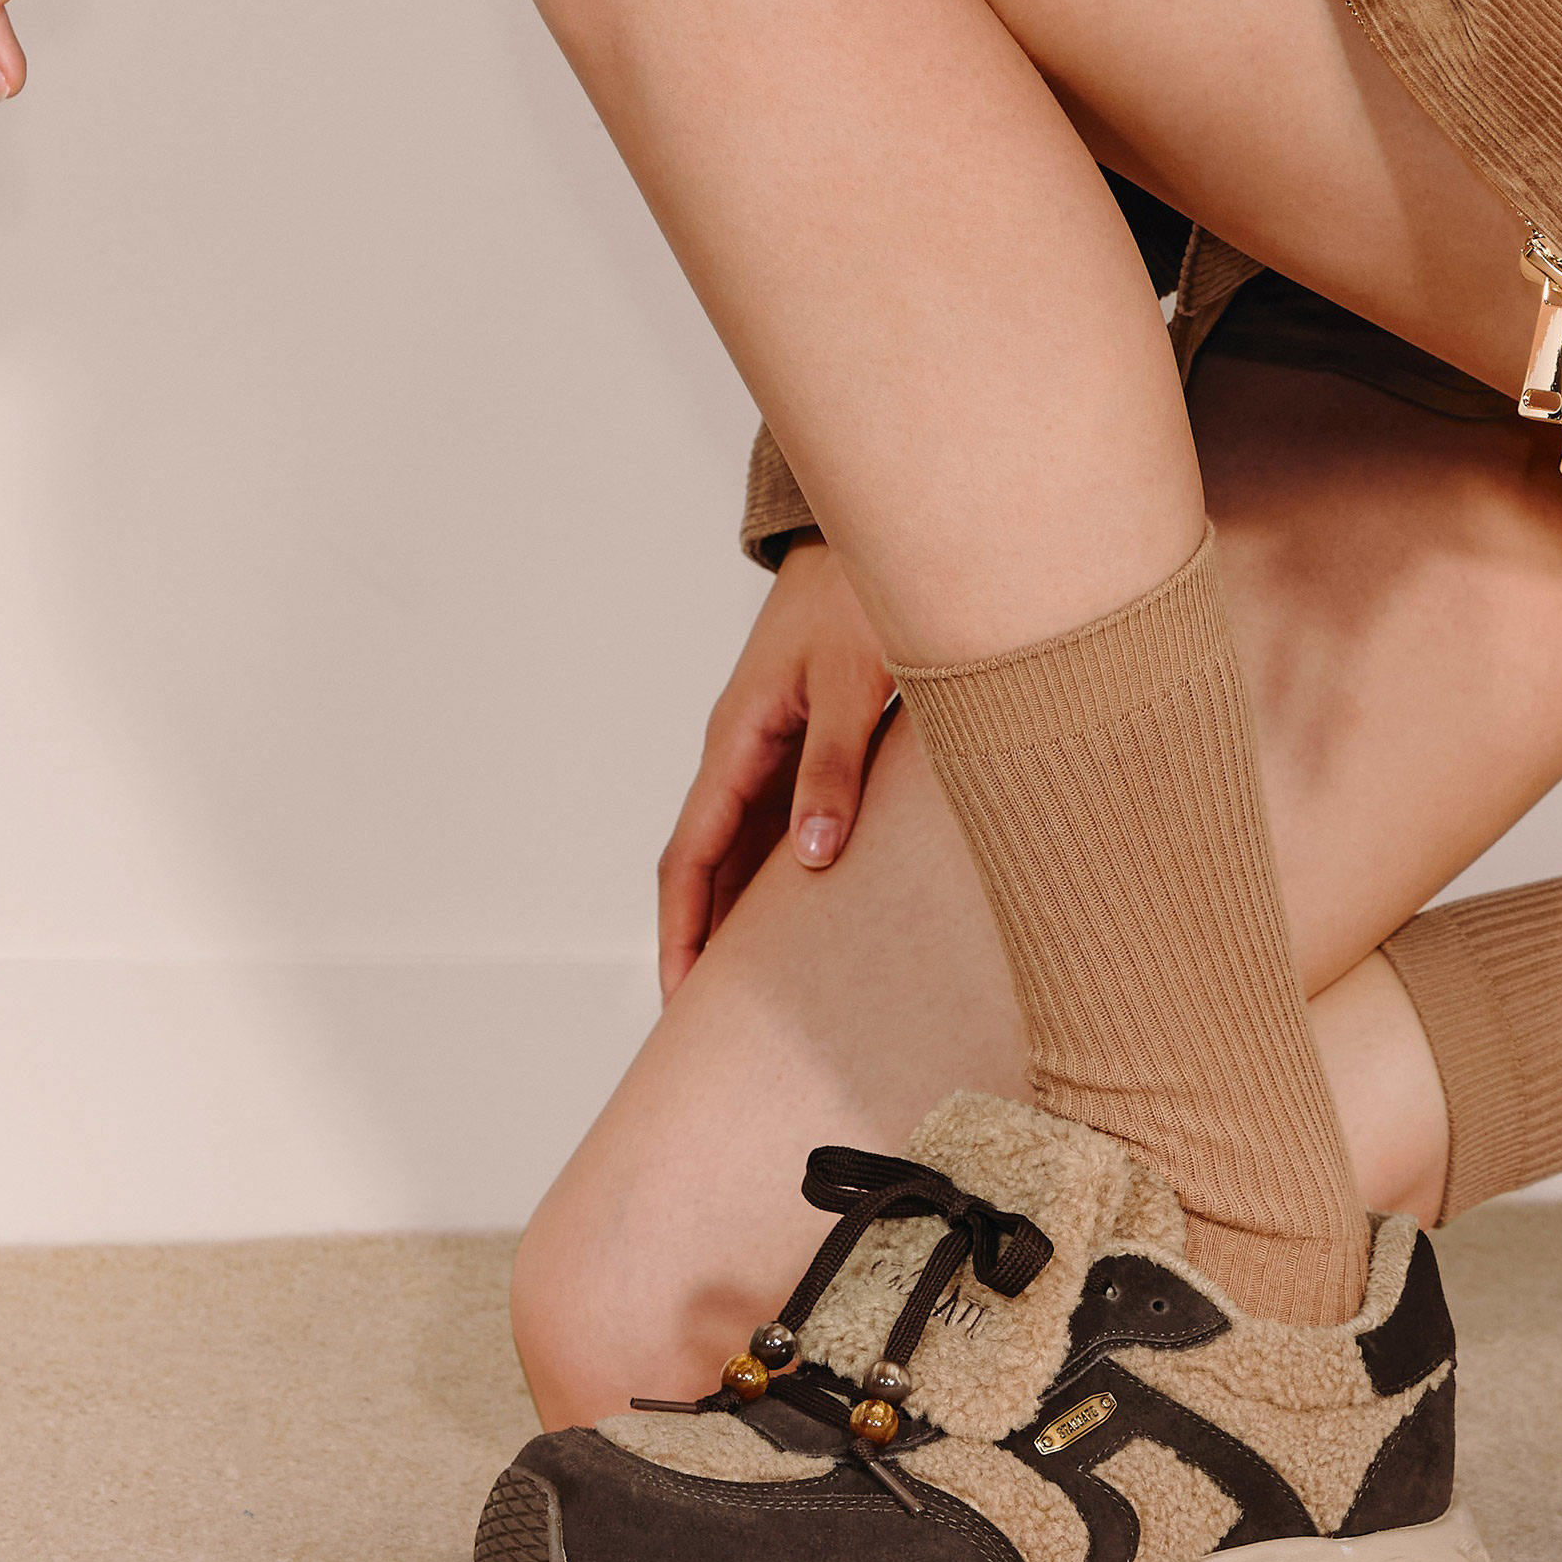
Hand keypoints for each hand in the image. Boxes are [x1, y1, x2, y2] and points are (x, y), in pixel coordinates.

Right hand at [658, 539, 896, 994]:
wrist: (879, 536)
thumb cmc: (863, 598)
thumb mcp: (855, 683)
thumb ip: (836, 768)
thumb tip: (813, 859)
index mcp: (737, 740)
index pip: (690, 857)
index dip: (682, 931)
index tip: (683, 998)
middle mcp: (742, 751)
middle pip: (707, 865)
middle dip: (703, 942)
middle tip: (712, 1025)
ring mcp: (770, 748)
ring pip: (742, 848)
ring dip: (742, 914)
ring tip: (758, 992)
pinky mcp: (803, 741)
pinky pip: (779, 822)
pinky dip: (783, 875)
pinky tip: (808, 914)